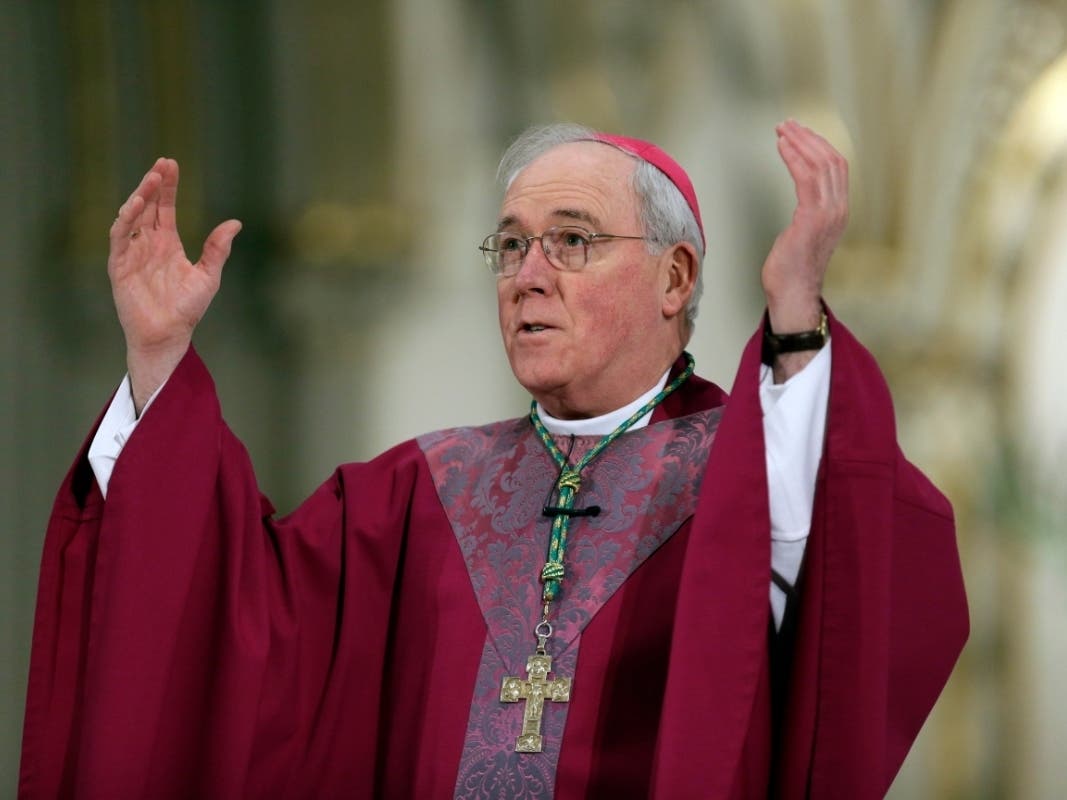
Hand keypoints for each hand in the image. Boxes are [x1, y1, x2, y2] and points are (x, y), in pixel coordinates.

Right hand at [108, 158, 240, 411]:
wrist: (169, 335)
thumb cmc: (187, 309)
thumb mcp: (208, 275)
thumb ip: (218, 249)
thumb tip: (236, 222)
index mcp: (167, 244)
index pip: (164, 208)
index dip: (167, 187)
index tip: (171, 164)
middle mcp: (148, 244)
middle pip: (147, 206)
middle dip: (153, 184)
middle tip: (163, 164)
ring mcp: (132, 253)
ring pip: (131, 217)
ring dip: (140, 197)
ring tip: (152, 179)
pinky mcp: (119, 266)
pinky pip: (119, 238)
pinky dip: (125, 220)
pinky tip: (135, 205)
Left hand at [761, 121, 848, 330]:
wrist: (793, 294)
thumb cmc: (791, 269)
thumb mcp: (803, 234)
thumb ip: (807, 215)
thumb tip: (801, 205)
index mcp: (839, 211)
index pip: (837, 166)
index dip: (819, 145)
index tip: (800, 132)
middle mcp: (838, 209)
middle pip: (831, 159)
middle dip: (808, 137)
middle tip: (787, 124)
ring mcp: (828, 214)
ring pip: (820, 164)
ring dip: (799, 142)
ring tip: (781, 130)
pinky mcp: (812, 218)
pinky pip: (805, 178)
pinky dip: (793, 157)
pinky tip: (781, 147)